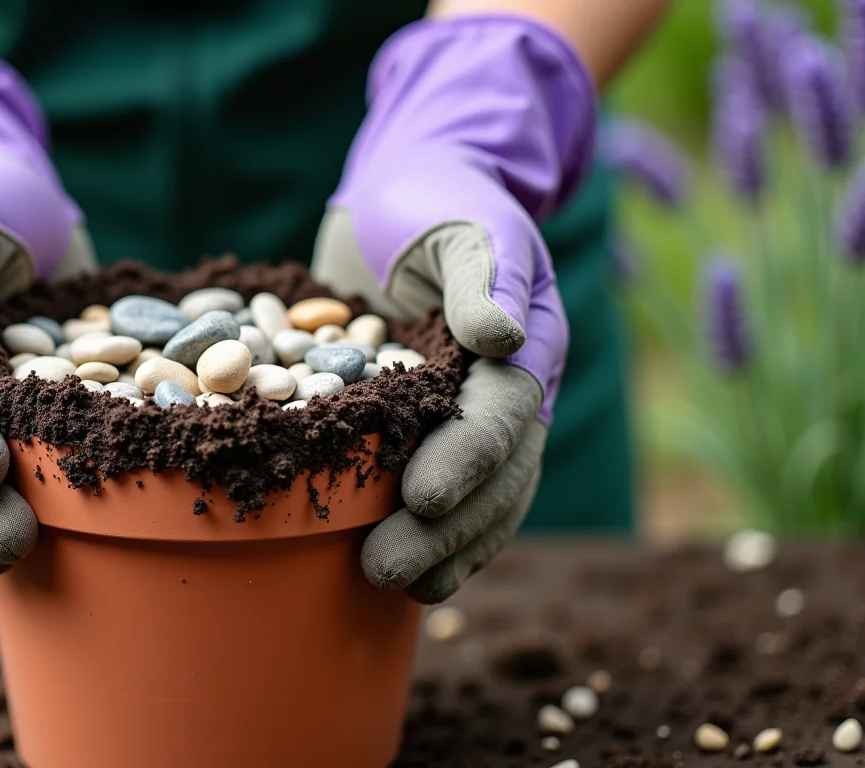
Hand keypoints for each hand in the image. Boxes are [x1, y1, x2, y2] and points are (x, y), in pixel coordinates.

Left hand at [313, 16, 595, 601]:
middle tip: (387, 567)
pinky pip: (443, 491)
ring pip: (478, 497)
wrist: (410, 191)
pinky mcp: (429, 425)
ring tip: (396, 587)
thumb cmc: (432, 195)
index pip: (501, 413)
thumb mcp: (457, 219)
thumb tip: (501, 337)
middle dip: (446, 527)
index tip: (419, 498)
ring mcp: (472, 413)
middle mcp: (508, 387)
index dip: (465, 459)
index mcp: (523, 340)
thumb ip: (481, 272)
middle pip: (494, 474)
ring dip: (442, 547)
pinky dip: (430, 534)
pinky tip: (405, 579)